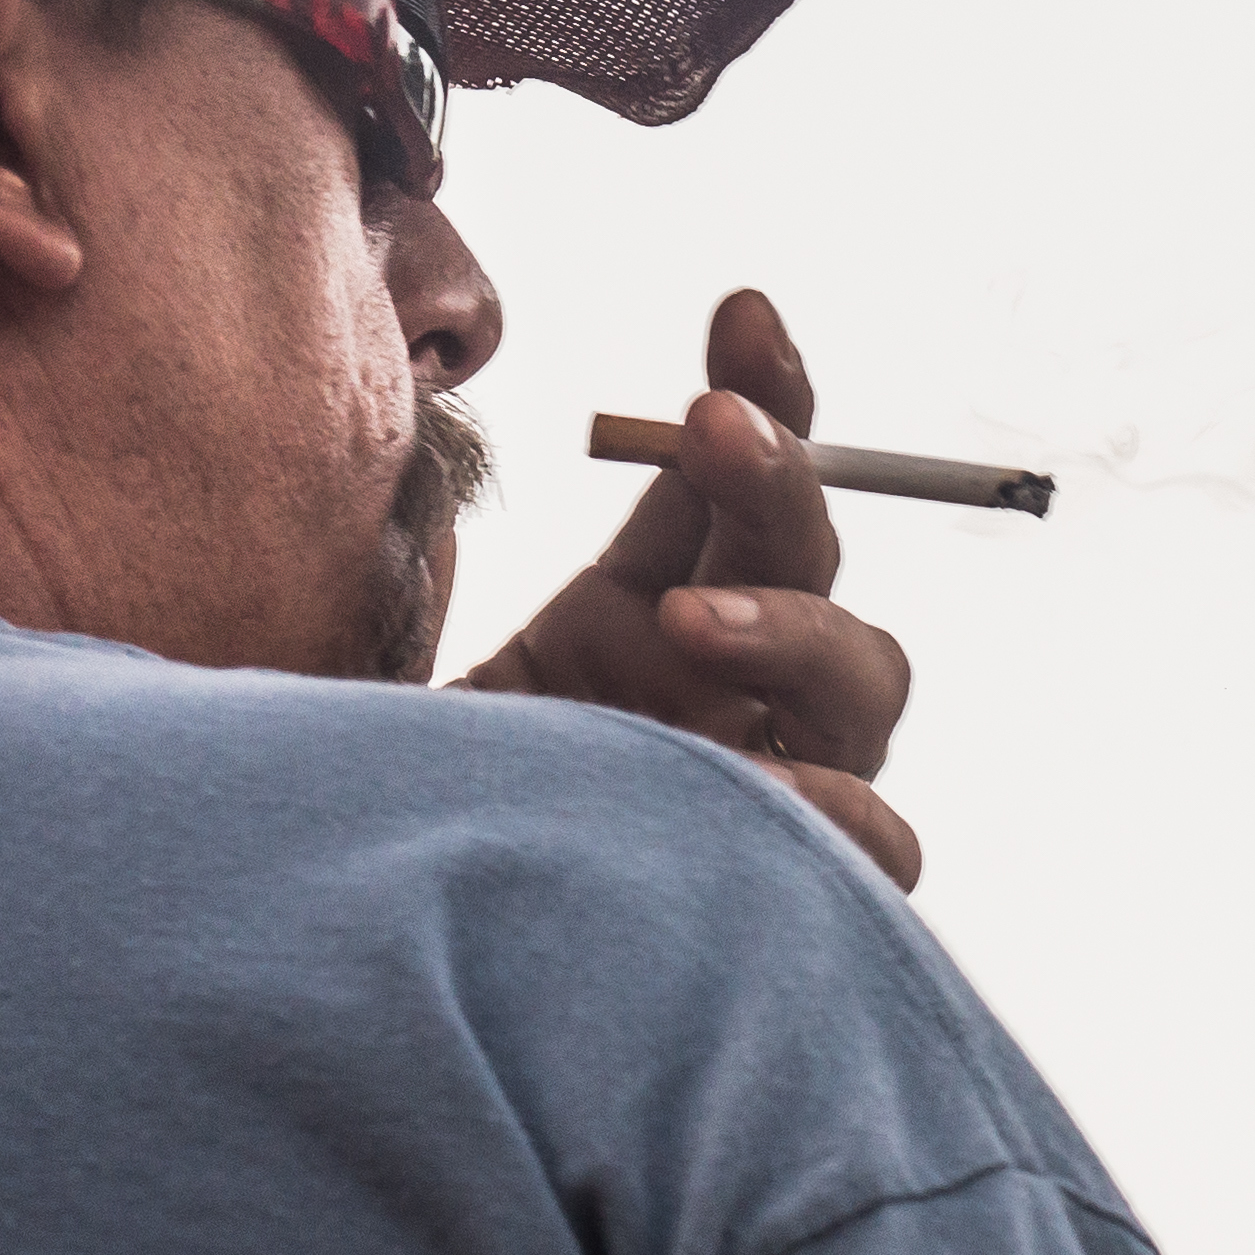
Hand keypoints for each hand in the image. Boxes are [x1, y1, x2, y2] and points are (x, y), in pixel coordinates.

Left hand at [457, 289, 922, 889]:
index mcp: (645, 600)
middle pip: (812, 557)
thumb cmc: (399, 791)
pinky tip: (766, 788)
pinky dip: (843, 811)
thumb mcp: (420, 638)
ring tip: (691, 622)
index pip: (734, 478)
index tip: (740, 313)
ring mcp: (760, 771)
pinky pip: (877, 845)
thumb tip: (429, 384)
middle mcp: (723, 677)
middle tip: (710, 427)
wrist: (376, 940)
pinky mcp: (772, 876)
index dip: (764, 390)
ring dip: (798, 628)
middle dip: (779, 478)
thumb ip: (439, 535)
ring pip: (864, 680)